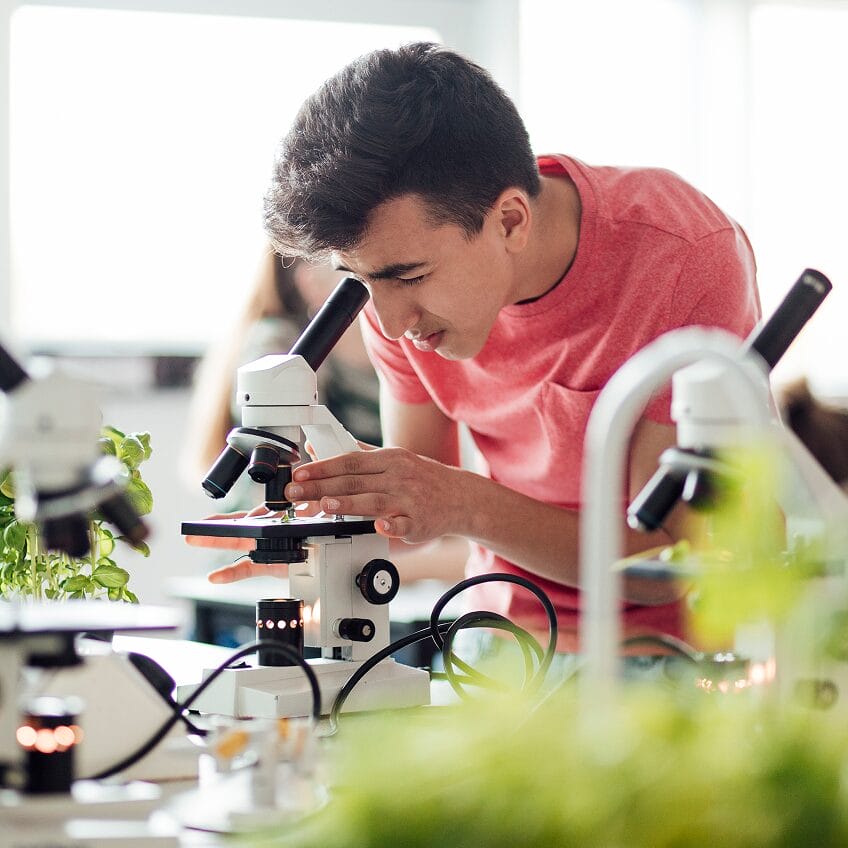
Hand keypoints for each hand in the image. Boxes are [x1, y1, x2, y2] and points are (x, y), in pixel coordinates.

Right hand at [185, 505, 315, 583]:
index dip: (250, 517)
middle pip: (238, 525)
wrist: (331, 549)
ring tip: (192, 540)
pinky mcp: (268, 563)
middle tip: (193, 527)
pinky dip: (230, 573)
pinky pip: (246, 568)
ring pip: (237, 543)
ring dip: (215, 542)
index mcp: (279, 514)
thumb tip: (293, 501)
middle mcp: (269, 528)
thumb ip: (306, 505)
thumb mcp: (316, 513)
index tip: (247, 519)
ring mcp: (266, 546)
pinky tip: (214, 576)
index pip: (259, 513)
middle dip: (215, 526)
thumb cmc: (324, 528)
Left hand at [284, 447, 463, 543]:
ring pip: (374, 501)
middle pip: (354, 481)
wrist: (461, 497)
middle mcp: (398, 477)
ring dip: (348, 503)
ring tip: (325, 504)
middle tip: (296, 492)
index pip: (349, 461)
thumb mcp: (394, 459)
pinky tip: (379, 526)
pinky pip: (403, 524)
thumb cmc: (422, 479)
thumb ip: (359, 455)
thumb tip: (322, 448)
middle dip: (321, 486)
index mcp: (389, 459)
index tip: (300, 474)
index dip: (322, 467)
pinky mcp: (419, 522)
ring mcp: (409, 500)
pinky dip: (391, 525)